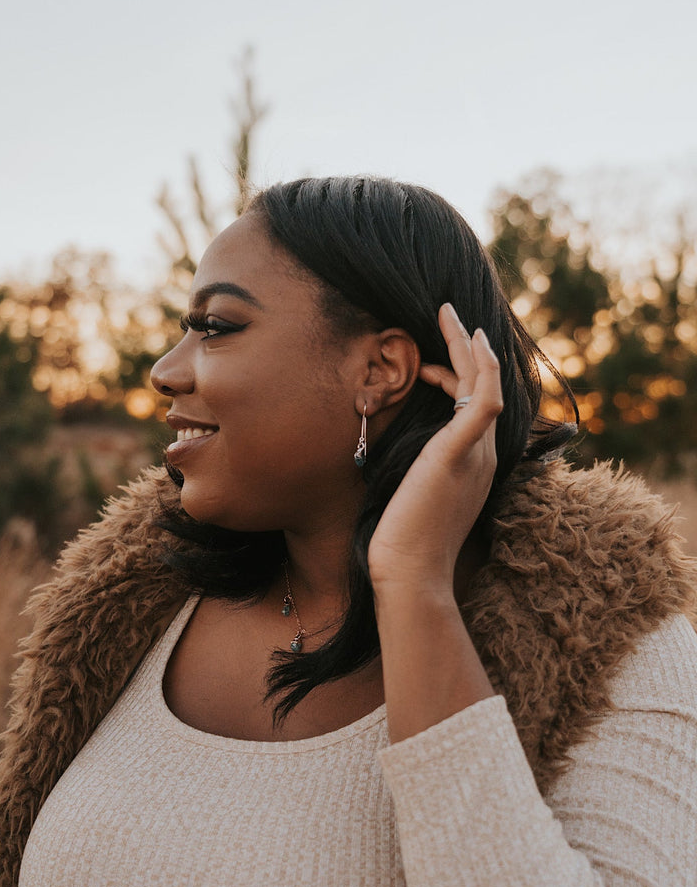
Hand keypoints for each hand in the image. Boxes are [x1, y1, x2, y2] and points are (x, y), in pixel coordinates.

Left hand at [368, 303, 502, 592]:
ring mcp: (476, 453)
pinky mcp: (459, 453)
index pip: (475, 406)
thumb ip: (418, 471)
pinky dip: (481, 370)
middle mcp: (484, 455)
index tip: (430, 361)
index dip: (456, 376)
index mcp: (476, 464)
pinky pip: (482, 402)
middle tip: (449, 312)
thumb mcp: (415, 496)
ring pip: (483, 383)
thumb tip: (401, 458)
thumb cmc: (404, 542)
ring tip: (448, 313)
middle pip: (485, 386)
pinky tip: (470, 342)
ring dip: (468, 345)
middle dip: (468, 347)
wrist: (409, 573)